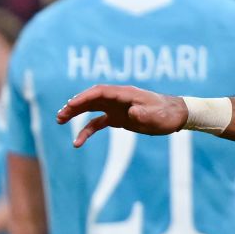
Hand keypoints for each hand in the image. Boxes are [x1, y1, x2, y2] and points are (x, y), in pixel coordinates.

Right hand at [57, 85, 187, 146]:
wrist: (175, 116)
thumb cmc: (166, 113)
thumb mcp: (156, 115)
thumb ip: (143, 113)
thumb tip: (131, 112)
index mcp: (125, 93)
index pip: (100, 92)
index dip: (84, 97)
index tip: (71, 105)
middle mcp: (118, 99)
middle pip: (91, 99)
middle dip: (75, 105)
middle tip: (60, 116)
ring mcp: (116, 108)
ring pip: (91, 109)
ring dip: (76, 114)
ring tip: (59, 120)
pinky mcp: (118, 119)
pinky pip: (98, 123)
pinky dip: (87, 130)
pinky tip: (78, 141)